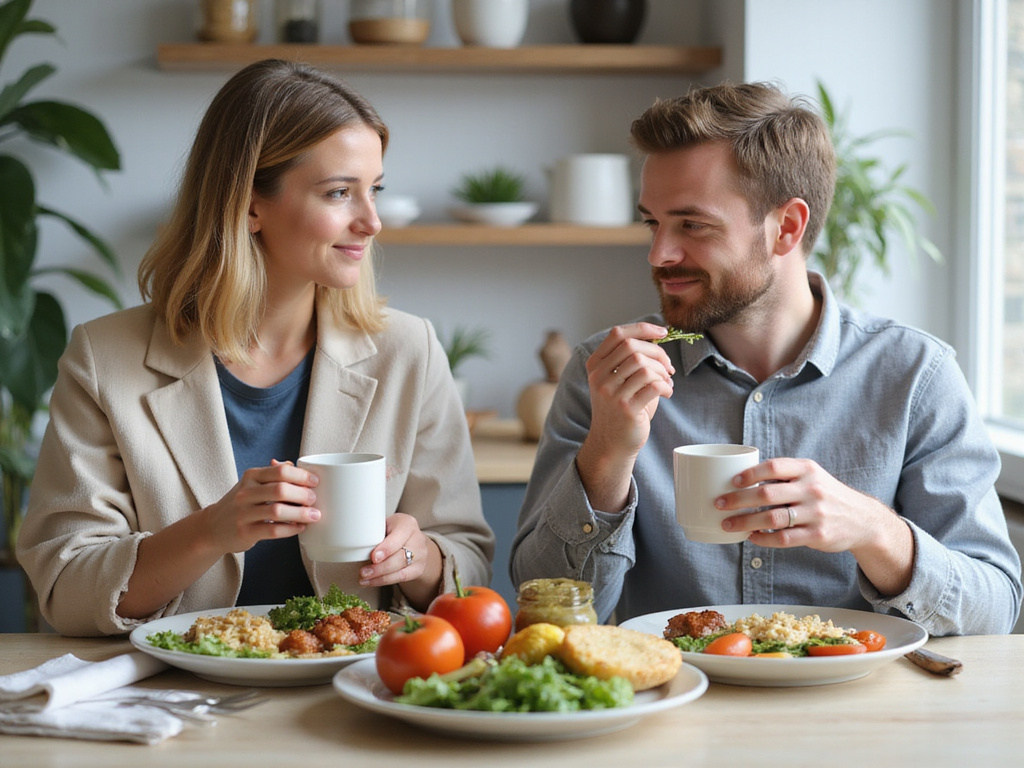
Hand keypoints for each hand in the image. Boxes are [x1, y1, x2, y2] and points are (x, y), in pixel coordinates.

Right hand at [202, 459, 320, 552]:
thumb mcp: (253, 484)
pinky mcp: (245, 532)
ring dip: (301, 513)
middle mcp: (245, 492)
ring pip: (278, 511)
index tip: (315, 482)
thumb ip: (273, 474)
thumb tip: (296, 465)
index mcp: (251, 476)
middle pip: (281, 490)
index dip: (302, 476)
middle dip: (303, 495)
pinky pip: (273, 530)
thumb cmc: (241, 503)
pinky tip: (300, 527)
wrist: (213, 527)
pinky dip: (290, 529)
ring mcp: (243, 513)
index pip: (281, 471)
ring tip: (314, 515)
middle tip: (315, 500)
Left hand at [359, 513, 441, 609]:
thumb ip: (374, 530)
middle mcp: (417, 539)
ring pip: (400, 569)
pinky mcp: (417, 569)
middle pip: (399, 556)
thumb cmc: (393, 530)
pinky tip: (371, 581)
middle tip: (363, 572)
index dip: (386, 548)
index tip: (373, 557)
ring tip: (364, 578)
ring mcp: (420, 556)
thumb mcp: (385, 524)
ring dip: (380, 576)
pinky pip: (401, 578)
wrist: (411, 540)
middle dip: (380, 567)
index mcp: (407, 524)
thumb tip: (352, 539)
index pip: (398, 537)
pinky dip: (383, 581)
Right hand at [576, 322, 674, 511]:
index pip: (618, 334)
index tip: (663, 332)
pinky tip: (667, 393)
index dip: (643, 328)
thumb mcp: (618, 380)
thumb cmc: (621, 408)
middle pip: (633, 347)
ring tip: (667, 382)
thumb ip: (631, 359)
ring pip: (643, 366)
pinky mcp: (626, 409)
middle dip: (658, 353)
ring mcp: (611, 394)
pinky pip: (653, 385)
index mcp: (595, 365)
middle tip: (668, 367)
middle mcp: (599, 377)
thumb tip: (657, 336)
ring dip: (663, 372)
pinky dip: (666, 386)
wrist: (612, 443)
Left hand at [716, 457, 913, 594]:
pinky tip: (751, 538)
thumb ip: (785, 475)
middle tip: (719, 504)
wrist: (863, 519)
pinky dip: (763, 539)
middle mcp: (812, 490)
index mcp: (808, 470)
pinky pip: (783, 539)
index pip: (774, 467)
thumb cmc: (826, 495)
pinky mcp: (817, 535)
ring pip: (772, 519)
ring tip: (727, 524)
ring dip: (745, 522)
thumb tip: (742, 478)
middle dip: (738, 500)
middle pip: (767, 495)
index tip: (732, 481)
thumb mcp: (812, 476)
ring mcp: (815, 514)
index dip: (750, 474)